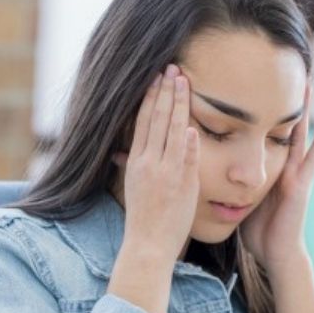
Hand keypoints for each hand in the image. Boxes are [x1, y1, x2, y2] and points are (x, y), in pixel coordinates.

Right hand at [116, 64, 199, 262]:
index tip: (157, 78)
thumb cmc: (144, 217)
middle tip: (173, 69)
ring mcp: (165, 173)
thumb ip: (132, 165)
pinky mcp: (182, 185)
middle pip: (158, 119)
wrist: (148, 244)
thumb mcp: (133, 186)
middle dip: (166, 92)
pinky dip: (189, 143)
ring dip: (179, 105)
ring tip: (184, 83)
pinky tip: (192, 126)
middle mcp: (149, 163)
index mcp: (136, 161)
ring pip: (172, 132)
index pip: (144, 121)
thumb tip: (120, 153)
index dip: (151, 97)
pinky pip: (186, 159)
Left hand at [242, 86, 313, 270]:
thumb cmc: (260, 233)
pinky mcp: (301, 185)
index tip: (256, 88)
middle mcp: (285, 168)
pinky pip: (310, 160)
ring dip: (304, 111)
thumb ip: (233, 185)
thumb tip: (210, 174)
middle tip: (287, 74)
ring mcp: (296, 175)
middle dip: (285, 103)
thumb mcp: (243, 201)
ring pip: (300, 136)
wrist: (277, 255)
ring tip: (308, 86)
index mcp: (270, 170)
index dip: (262, 112)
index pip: (265, 134)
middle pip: (284, 127)